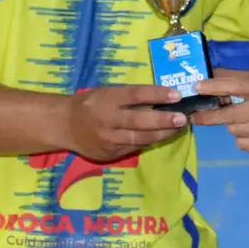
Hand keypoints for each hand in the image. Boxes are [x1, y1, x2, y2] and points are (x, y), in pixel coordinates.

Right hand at [64, 86, 187, 161]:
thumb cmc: (92, 103)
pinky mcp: (110, 154)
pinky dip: (149, 142)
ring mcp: (108, 139)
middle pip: (140, 121)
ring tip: (178, 128)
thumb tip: (162, 98)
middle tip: (182, 118)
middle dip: (164, 120)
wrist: (66, 125)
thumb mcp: (108, 93)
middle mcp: (108, 120)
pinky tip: (161, 136)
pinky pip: (133, 147)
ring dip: (162, 134)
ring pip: (140, 139)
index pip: (136, 95)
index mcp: (107, 99)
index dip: (157, 94)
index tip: (177, 95)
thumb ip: (130, 97)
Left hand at [192, 76, 248, 158]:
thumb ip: (245, 92)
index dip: (215, 87)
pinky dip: (245, 141)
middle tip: (196, 117)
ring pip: (234, 131)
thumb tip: (211, 95)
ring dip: (236, 128)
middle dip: (211, 116)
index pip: (236, 86)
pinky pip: (242, 144)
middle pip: (229, 115)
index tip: (197, 87)